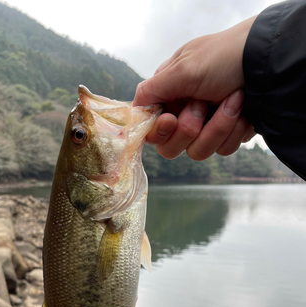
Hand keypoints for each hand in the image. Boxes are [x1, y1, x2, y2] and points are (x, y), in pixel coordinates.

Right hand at [133, 16, 256, 159]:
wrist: (268, 64)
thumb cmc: (224, 58)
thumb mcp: (184, 68)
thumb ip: (153, 90)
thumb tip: (133, 108)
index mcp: (169, 94)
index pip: (150, 129)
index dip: (159, 131)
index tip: (171, 119)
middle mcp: (184, 113)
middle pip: (170, 149)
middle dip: (190, 129)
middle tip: (203, 105)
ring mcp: (206, 127)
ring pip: (198, 152)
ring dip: (218, 127)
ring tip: (233, 100)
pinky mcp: (227, 135)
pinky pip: (222, 150)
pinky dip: (234, 130)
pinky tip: (244, 111)